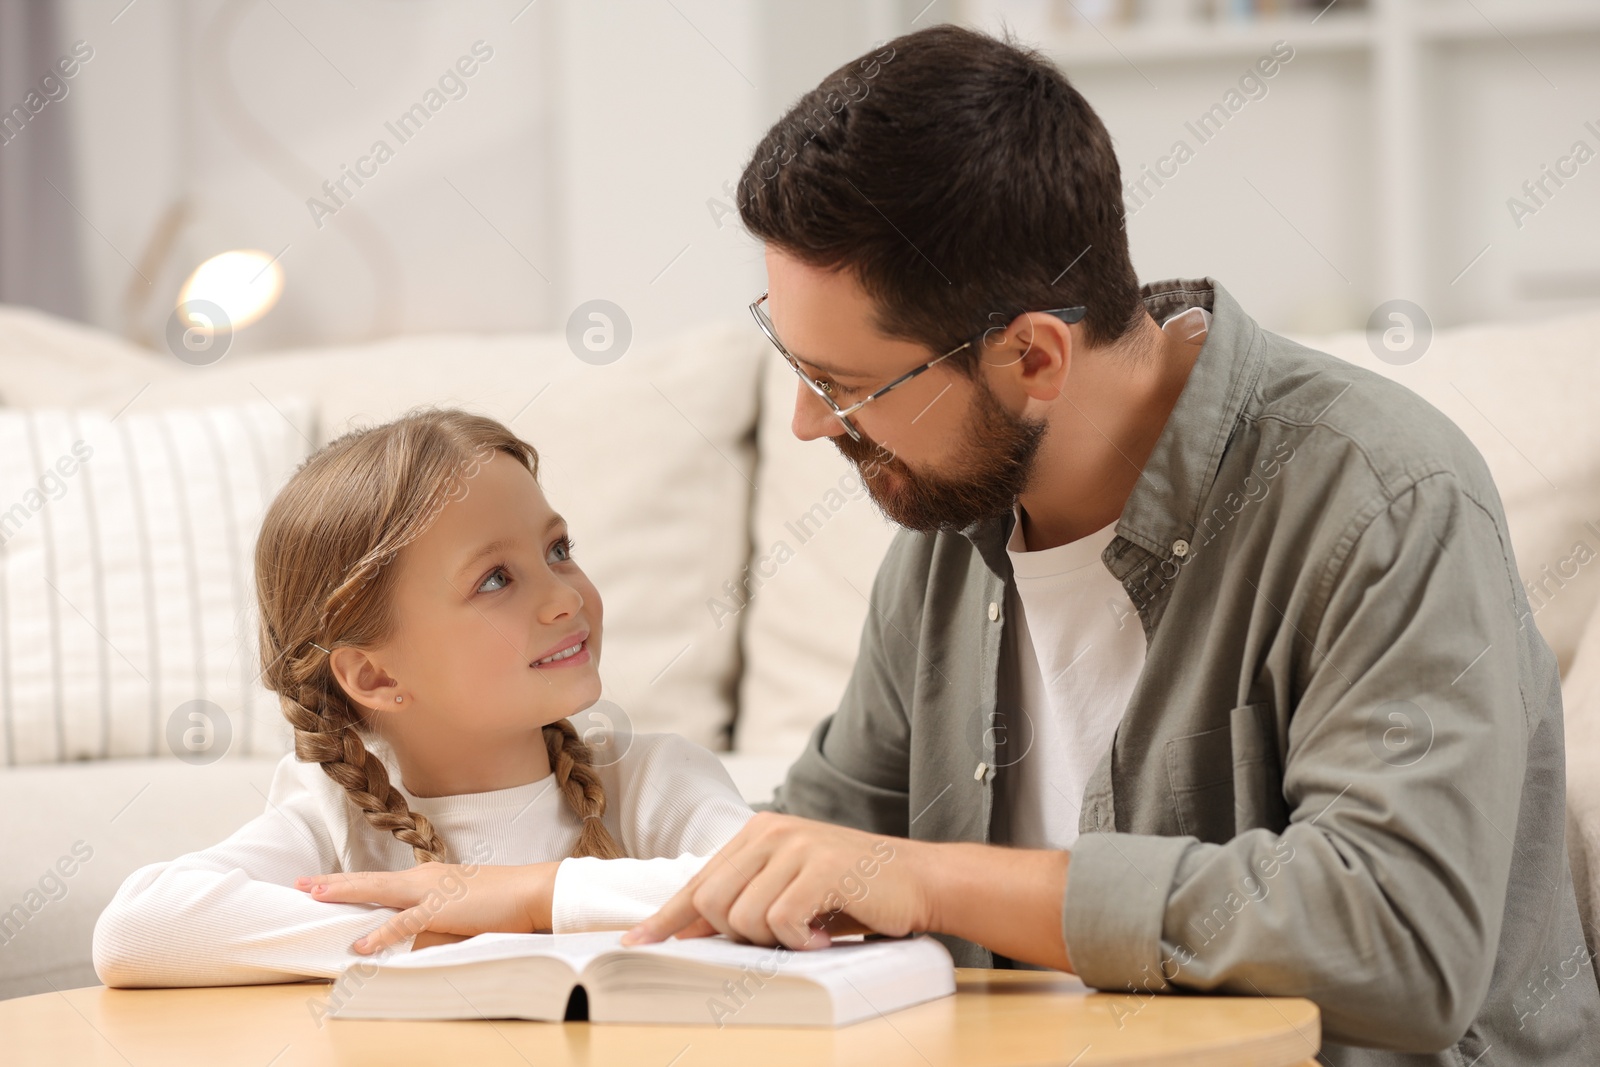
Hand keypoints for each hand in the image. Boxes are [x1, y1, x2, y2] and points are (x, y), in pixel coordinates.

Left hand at [295, 861, 559, 954]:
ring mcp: (431, 892)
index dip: (349, 883)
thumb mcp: (462, 909)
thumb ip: (434, 921)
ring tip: (313, 897)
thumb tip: (411, 940)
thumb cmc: (502, 901)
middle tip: (300, 884)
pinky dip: (381, 934)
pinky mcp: (442, 910)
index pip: (380, 881)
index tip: (321, 883)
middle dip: (332, 883)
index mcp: (429, 878)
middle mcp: (424, 878)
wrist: (533, 890)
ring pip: (377, 891)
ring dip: (344, 893)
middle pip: (369, 881)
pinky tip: (360, 944)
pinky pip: (404, 923)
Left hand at [620, 812, 929, 950]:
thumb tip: (687, 930)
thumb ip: (744, 899)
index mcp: (759, 832)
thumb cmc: (853, 891)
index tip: (635, 943)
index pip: (699, 881)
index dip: (666, 917)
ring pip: (743, 917)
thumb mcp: (790, 889)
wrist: (920, 882)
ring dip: (776, 939)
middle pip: (712, 903)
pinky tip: (823, 930)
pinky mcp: (819, 867)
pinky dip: (799, 940)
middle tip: (783, 934)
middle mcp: (772, 831)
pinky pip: (780, 921)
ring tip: (809, 929)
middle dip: (739, 934)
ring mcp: (795, 845)